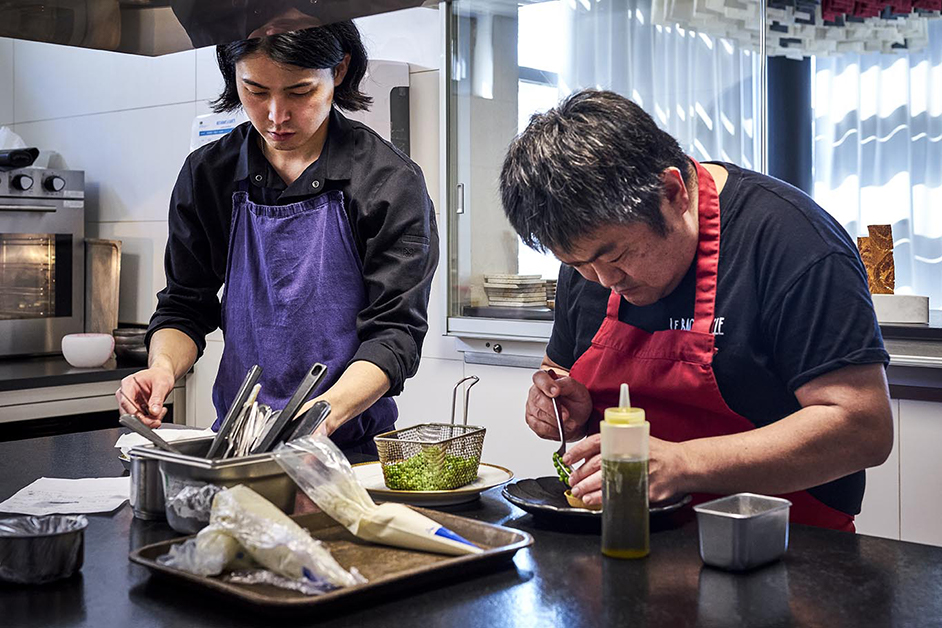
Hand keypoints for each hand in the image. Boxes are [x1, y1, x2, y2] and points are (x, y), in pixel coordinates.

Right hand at [115, 366, 174, 427]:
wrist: (162, 375)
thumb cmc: (160, 375)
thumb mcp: (162, 385)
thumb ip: (157, 399)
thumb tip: (154, 412)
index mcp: (128, 384)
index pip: (125, 403)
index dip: (135, 414)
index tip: (147, 421)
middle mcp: (126, 394)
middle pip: (129, 413)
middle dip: (144, 420)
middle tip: (157, 420)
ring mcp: (130, 401)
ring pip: (135, 418)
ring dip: (149, 419)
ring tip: (161, 411)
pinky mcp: (135, 407)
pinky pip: (140, 417)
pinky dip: (150, 418)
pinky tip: (159, 412)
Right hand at [525, 370, 592, 441]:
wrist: (578, 418)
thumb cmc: (577, 401)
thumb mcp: (578, 390)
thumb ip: (566, 384)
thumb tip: (555, 388)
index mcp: (546, 379)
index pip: (539, 378)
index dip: (546, 385)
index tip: (555, 393)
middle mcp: (535, 392)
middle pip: (537, 399)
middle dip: (553, 410)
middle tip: (566, 415)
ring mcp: (532, 408)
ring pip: (538, 415)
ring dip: (555, 422)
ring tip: (569, 424)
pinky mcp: (533, 422)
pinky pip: (539, 428)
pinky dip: (552, 431)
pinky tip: (561, 429)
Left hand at [565, 435, 691, 506]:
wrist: (682, 465)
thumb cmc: (658, 453)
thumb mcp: (636, 439)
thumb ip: (614, 444)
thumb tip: (586, 455)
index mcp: (627, 439)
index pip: (597, 442)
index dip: (578, 451)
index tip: (567, 459)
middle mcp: (631, 454)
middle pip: (598, 464)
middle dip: (581, 475)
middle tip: (572, 481)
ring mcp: (639, 472)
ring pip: (607, 481)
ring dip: (590, 489)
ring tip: (579, 493)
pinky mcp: (645, 489)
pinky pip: (621, 495)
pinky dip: (605, 500)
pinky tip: (596, 502)